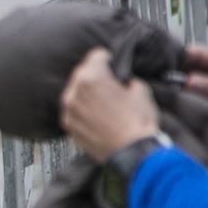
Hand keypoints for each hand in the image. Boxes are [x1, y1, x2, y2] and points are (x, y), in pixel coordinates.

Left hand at [59, 47, 160, 162]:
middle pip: (82, 73)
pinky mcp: (67, 125)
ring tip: (103, 102)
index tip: (112, 64)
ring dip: (87, 93)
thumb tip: (120, 80)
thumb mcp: (140, 89)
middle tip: (109, 84)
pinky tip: (97, 116)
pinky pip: (73, 109)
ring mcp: (68, 110)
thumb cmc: (137, 122)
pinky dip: (82, 109)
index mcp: (91, 78)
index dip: (108, 59)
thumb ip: (125, 78)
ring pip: (75, 92)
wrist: (132, 151)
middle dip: (95, 76)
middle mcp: (74, 92)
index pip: (96, 55)